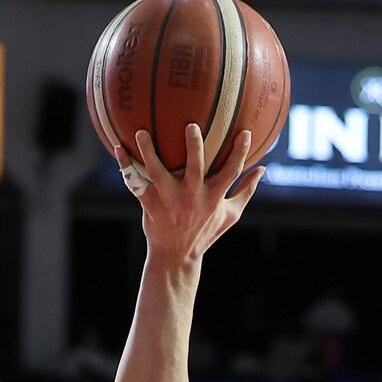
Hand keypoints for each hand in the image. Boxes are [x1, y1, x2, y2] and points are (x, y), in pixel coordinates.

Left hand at [124, 124, 263, 263]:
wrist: (175, 257)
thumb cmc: (204, 232)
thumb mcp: (229, 215)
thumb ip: (245, 191)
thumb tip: (263, 168)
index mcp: (212, 197)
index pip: (230, 172)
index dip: (239, 153)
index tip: (245, 133)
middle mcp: (191, 197)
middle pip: (194, 168)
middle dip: (194, 147)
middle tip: (191, 125)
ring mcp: (169, 201)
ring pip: (158, 172)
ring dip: (149, 152)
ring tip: (142, 132)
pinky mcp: (150, 204)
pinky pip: (135, 183)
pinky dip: (125, 166)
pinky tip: (118, 147)